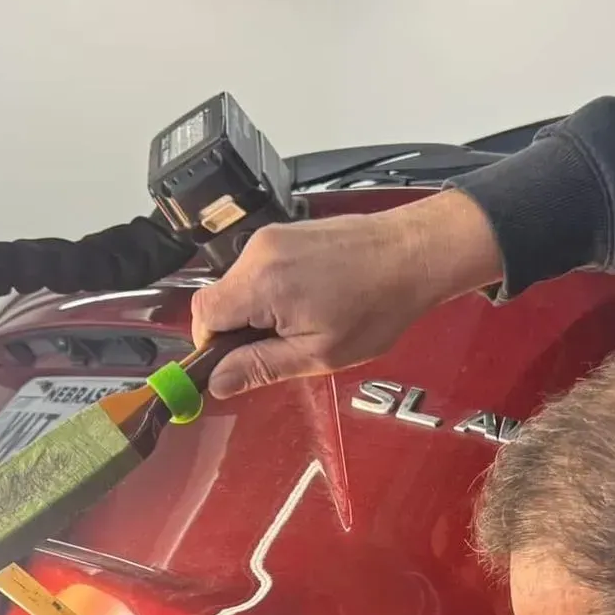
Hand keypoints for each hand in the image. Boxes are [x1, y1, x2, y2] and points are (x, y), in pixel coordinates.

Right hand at [192, 189, 503, 397]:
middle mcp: (257, 253)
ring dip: (258, 312)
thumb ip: (261, 367)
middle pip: (218, 300)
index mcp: (260, 284)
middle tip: (281, 348)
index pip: (202, 317)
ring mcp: (270, 238)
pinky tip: (310, 301)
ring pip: (238, 286)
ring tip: (305, 321)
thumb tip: (217, 382)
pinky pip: (259, 269)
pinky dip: (272, 292)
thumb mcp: (318, 354)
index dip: (212, 347)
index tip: (236, 364)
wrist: (413, 254)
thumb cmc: (376, 306)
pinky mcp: (284, 232)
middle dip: (238, 330)